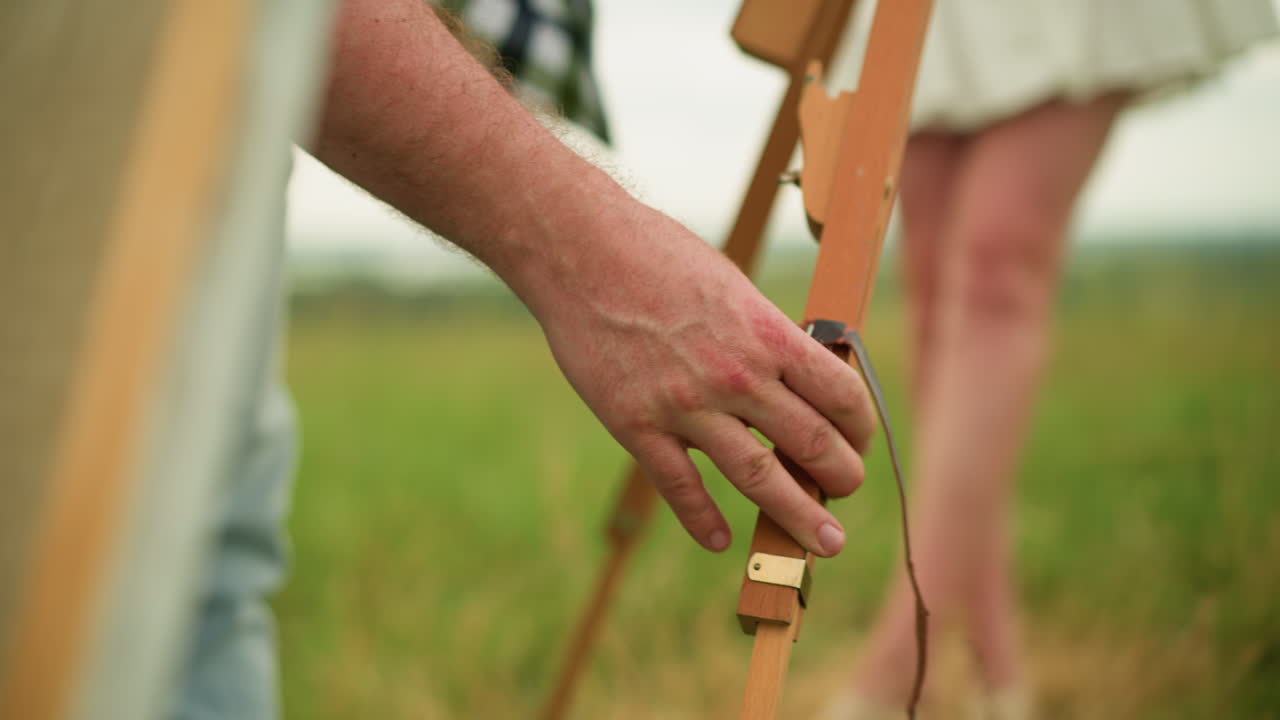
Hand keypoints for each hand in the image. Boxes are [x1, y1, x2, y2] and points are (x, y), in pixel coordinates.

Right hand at [524, 204, 875, 556]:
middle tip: (845, 493)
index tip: (858, 443)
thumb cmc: (657, 256)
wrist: (579, 251)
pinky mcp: (636, 425)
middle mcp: (736, 375)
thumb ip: (764, 335)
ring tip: (823, 541)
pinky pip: (680, 487)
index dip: (861, 428)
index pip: (840, 395)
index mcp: (767, 334)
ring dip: (798, 515)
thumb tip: (797, 376)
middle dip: (841, 478)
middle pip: (811, 444)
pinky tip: (721, 540)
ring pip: (758, 478)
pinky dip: (704, 520)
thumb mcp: (732, 285)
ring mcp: (686, 405)